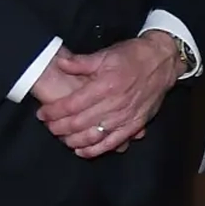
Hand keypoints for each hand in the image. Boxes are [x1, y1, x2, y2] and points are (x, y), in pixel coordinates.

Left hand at [36, 34, 181, 158]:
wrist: (162, 61)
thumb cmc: (133, 56)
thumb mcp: (106, 54)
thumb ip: (81, 62)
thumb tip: (60, 63)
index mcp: (106, 85)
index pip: (72, 104)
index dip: (53, 111)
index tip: (42, 114)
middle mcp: (115, 103)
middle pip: (79, 123)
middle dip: (59, 127)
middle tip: (48, 126)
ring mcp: (126, 116)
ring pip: (94, 135)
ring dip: (73, 140)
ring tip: (62, 137)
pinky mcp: (135, 124)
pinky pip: (113, 142)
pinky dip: (96, 149)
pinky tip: (82, 151)